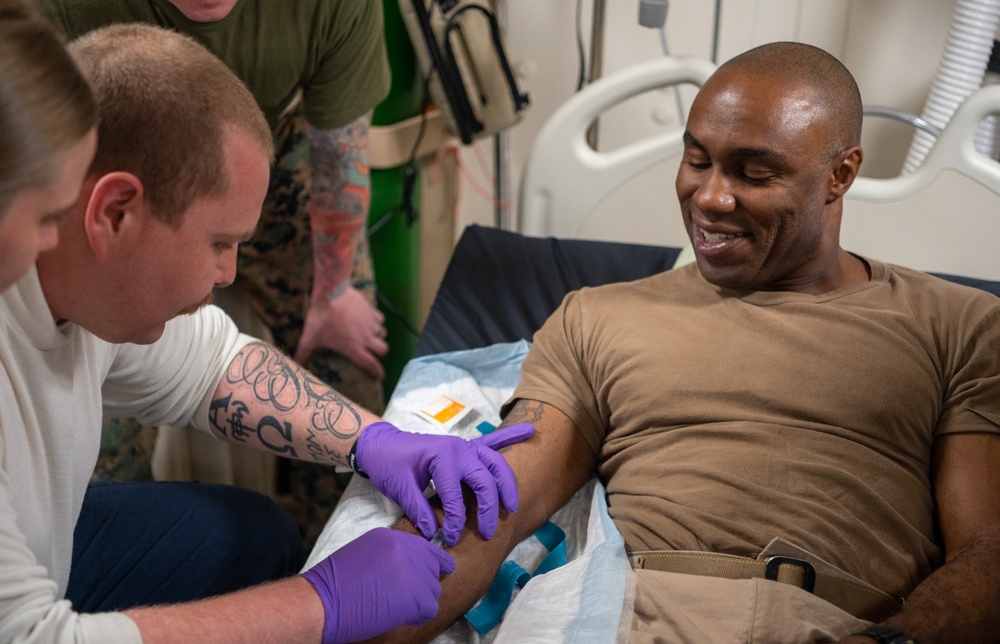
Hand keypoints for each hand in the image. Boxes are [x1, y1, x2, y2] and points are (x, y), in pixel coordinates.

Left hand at [293, 287, 387, 378]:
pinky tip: (368, 320)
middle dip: (379, 352)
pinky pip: (380, 319)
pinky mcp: (371, 310)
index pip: (371, 364)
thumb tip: (295, 364)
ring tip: (369, 334)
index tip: (379, 376)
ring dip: (378, 336)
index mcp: (353, 348)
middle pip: (383, 349)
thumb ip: (303, 353)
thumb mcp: (309, 338)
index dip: (377, 372)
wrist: (330, 293)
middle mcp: (365, 337)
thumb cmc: (320, 317)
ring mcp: (370, 323)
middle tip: (372, 351)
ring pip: (382, 333)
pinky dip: (376, 321)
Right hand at [301, 527, 454, 643]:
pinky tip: (400, 617)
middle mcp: (405, 548)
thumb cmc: (333, 585)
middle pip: (432, 568)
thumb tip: (407, 570)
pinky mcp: (415, 595)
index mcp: (390, 537)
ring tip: (396, 608)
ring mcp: (412, 570)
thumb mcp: (363, 554)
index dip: (427, 564)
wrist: (321, 602)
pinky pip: (430, 608)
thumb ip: (388, 556)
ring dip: (419, 601)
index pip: (425, 547)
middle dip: (422, 584)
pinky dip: (418, 616)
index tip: (427, 574)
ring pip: (433, 589)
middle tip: (403, 597)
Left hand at [355, 422, 534, 546]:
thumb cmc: (388, 464)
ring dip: (507, 483)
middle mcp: (458, 448)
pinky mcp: (464, 446)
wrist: (380, 444)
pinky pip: (492, 441)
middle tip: (487, 532)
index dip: (455, 520)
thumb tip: (434, 532)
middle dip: (490, 508)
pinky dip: (510, 436)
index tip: (449, 538)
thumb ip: (418, 510)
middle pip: (485, 479)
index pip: (455, 495)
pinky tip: (531, 432)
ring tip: (513, 506)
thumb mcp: (399, 489)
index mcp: (441, 456)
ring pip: (496, 463)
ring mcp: (464, 445)